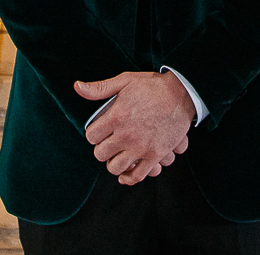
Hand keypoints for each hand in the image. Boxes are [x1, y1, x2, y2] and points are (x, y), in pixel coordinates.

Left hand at [76, 71, 194, 184]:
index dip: (93, 134)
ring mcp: (141, 147)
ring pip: (115, 167)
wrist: (182, 93)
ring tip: (117, 155)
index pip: (91, 136)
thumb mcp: (125, 80)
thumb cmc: (153, 86)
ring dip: (113, 163)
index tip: (99, 132)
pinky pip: (137, 176)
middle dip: (102, 149)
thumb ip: (100, 88)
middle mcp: (126, 134)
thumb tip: (77, 87)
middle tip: (108, 143)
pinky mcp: (155, 155)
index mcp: (116, 116)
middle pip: (100, 154)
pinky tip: (125, 174)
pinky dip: (128, 178)